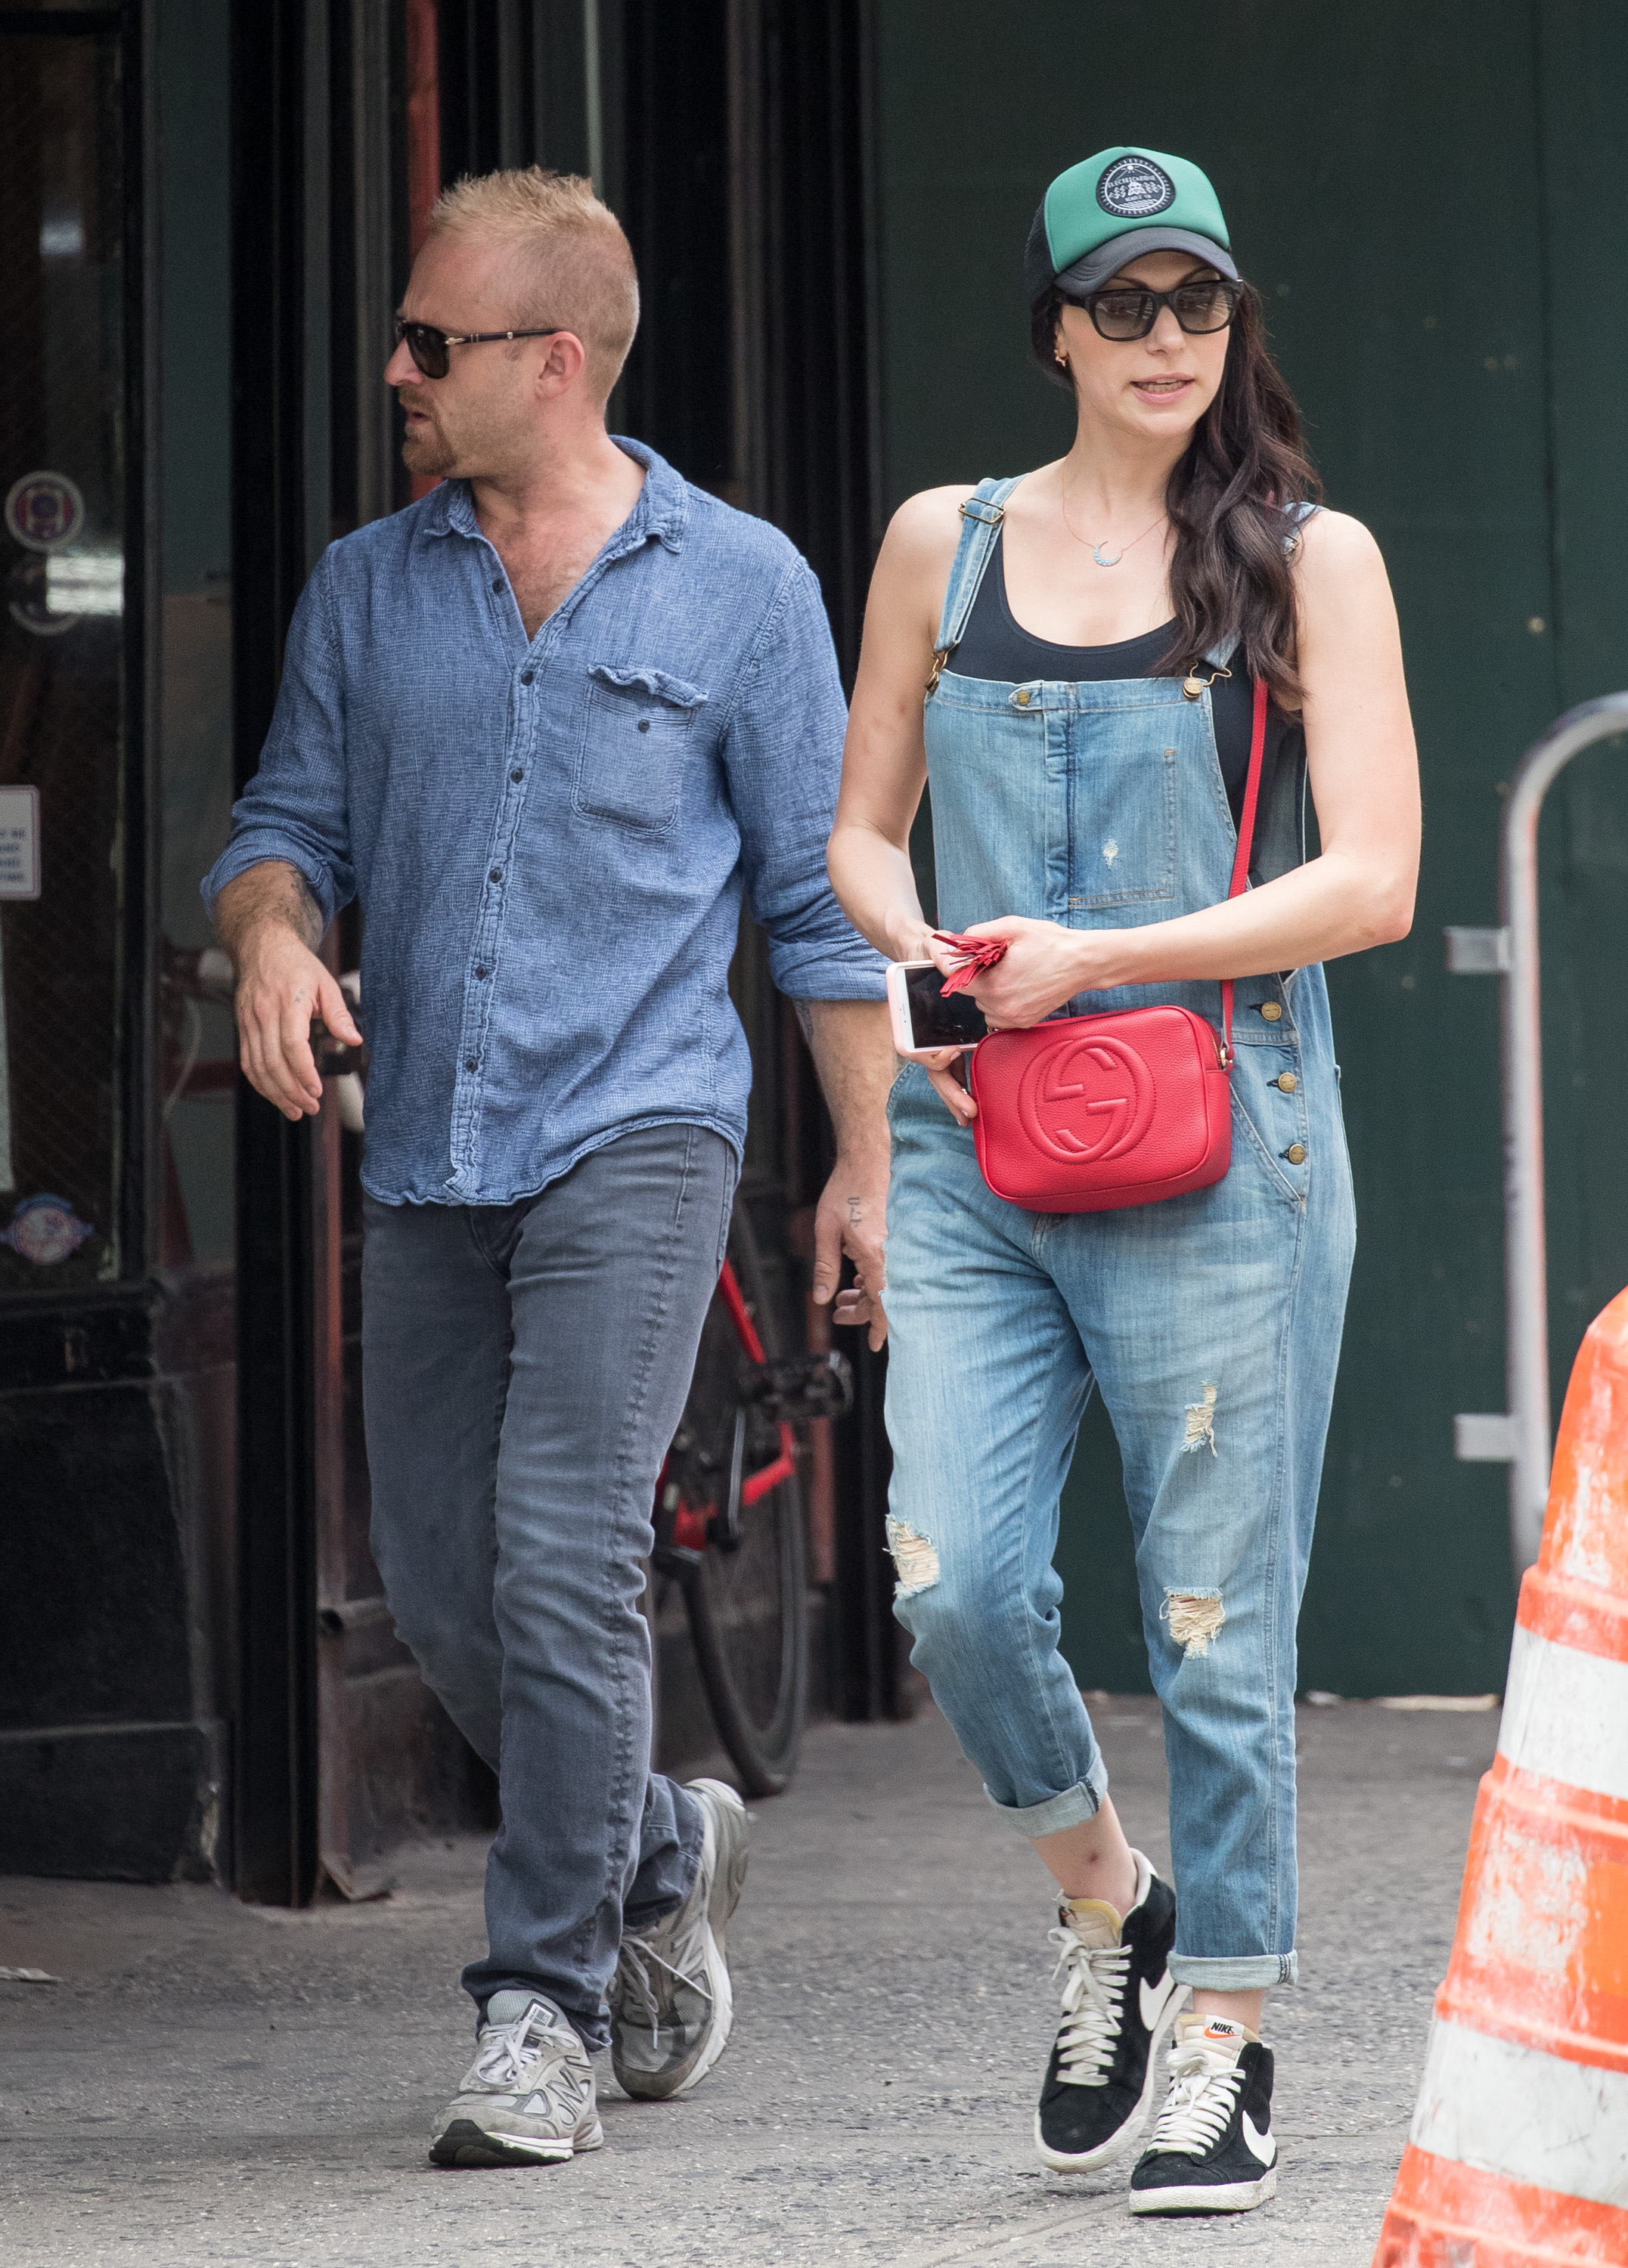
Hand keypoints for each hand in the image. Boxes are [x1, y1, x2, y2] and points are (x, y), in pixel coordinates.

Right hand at [234, 926, 362, 1120]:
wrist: (262, 947)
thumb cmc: (297, 965)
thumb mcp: (326, 983)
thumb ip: (339, 1013)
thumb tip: (354, 1040)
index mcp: (288, 1001)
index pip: (292, 1044)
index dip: (303, 1071)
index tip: (316, 1090)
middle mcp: (263, 1013)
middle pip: (273, 1061)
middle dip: (292, 1090)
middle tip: (311, 1107)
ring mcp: (248, 1021)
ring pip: (257, 1066)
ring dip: (275, 1093)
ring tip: (295, 1110)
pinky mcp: (242, 1027)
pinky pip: (247, 1061)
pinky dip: (260, 1083)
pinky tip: (276, 1095)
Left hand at [812, 1147, 889, 1351]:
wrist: (866, 1162)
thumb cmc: (845, 1192)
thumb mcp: (826, 1231)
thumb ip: (824, 1267)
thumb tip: (820, 1299)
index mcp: (875, 1255)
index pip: (882, 1303)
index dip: (879, 1328)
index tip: (875, 1346)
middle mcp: (889, 1254)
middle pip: (881, 1297)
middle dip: (861, 1311)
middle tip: (838, 1313)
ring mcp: (892, 1246)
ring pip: (881, 1282)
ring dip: (863, 1293)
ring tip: (842, 1296)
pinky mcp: (889, 1239)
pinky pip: (883, 1267)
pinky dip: (868, 1277)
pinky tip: (853, 1274)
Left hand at [955, 916, 1112, 1028]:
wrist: (1082, 963)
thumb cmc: (1052, 944)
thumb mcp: (1014, 927)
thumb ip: (980, 932)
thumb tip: (958, 940)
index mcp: (996, 983)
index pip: (955, 979)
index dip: (950, 963)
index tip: (948, 955)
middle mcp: (1002, 1006)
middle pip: (969, 992)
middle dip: (975, 974)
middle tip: (994, 960)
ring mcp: (1013, 1017)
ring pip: (982, 1004)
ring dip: (987, 990)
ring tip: (1008, 973)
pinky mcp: (1023, 1022)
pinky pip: (997, 1014)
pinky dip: (999, 1002)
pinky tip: (1015, 986)